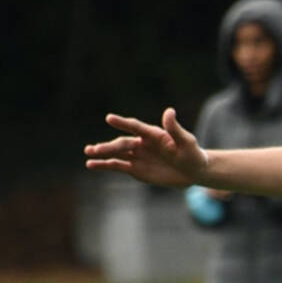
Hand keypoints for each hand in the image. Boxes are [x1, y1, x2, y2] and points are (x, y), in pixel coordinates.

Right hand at [84, 108, 209, 187]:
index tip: (109, 118)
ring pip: (117, 153)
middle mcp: (142, 143)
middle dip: (109, 146)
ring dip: (102, 153)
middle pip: (123, 143)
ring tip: (88, 152)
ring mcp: (137, 156)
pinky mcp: (135, 169)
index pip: (136, 127)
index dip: (123, 123)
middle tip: (95, 149)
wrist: (193, 171)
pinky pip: (118, 166)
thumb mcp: (186, 142)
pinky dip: (105, 165)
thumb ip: (175, 128)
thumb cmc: (192, 154)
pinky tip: (91, 164)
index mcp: (153, 134)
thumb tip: (169, 111)